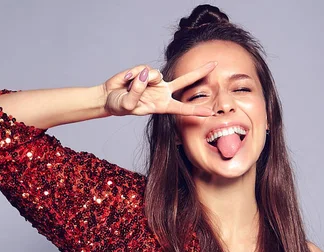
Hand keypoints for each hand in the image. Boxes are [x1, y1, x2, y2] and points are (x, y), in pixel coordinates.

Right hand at [102, 61, 216, 117]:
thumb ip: (137, 91)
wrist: (108, 96)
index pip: (181, 108)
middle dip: (199, 72)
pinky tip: (127, 80)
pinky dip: (133, 75)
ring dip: (139, 81)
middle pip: (184, 81)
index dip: (195, 110)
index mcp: (161, 106)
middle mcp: (162, 92)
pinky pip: (143, 68)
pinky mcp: (146, 71)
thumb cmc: (118, 105)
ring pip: (155, 73)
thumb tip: (145, 74)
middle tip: (214, 65)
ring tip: (129, 88)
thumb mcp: (127, 105)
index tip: (209, 113)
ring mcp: (155, 81)